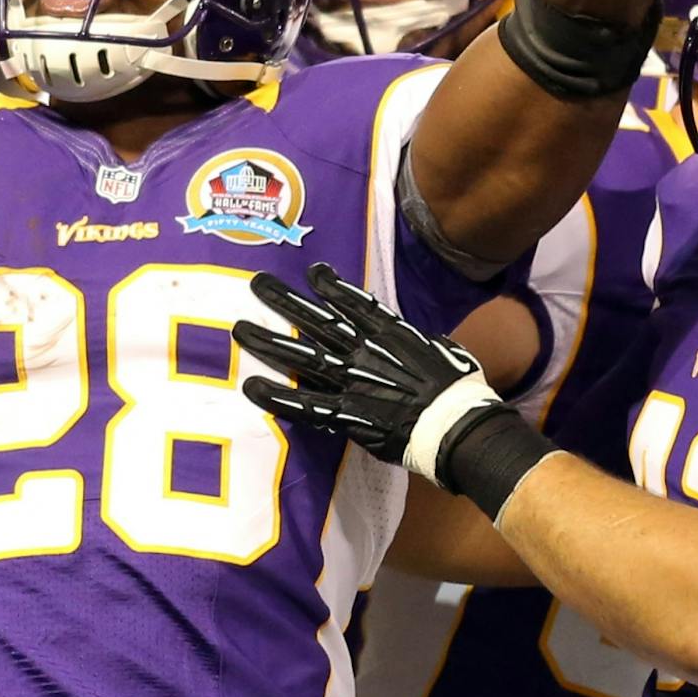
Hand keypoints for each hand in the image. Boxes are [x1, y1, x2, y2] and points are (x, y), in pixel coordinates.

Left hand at [236, 263, 508, 484]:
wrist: (458, 426)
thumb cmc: (459, 390)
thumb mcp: (443, 352)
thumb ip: (422, 345)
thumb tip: (425, 344)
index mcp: (391, 335)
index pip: (356, 303)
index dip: (332, 286)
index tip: (313, 270)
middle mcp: (365, 352)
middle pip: (316, 321)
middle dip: (284, 301)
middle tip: (256, 282)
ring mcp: (352, 381)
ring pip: (301, 357)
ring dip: (268, 341)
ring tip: (239, 328)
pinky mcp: (346, 414)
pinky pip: (304, 404)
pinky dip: (277, 397)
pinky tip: (251, 387)